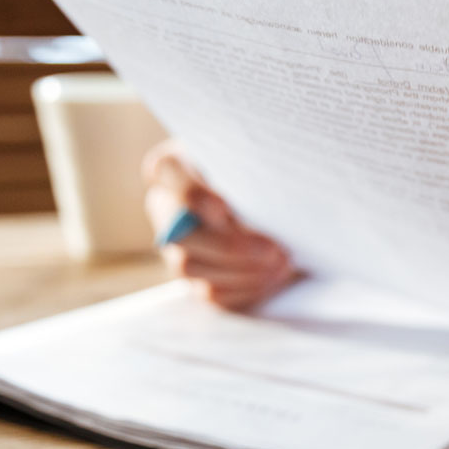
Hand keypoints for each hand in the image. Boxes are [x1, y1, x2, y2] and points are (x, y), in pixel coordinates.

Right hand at [142, 140, 295, 309]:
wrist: (279, 198)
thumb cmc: (267, 167)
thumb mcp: (263, 157)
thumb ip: (258, 168)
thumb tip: (274, 193)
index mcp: (176, 165)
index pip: (165, 169)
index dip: (191, 194)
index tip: (224, 209)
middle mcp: (167, 206)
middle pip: (181, 233)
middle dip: (229, 246)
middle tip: (273, 250)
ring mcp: (178, 245)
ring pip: (191, 266)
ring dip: (241, 270)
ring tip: (282, 264)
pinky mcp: (197, 276)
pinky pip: (211, 291)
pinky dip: (245, 288)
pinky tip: (274, 278)